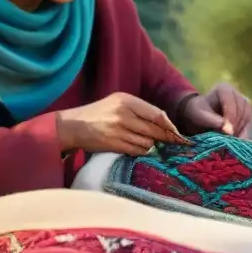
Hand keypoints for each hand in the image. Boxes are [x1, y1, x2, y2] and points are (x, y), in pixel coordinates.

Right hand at [56, 92, 190, 155]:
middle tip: (174, 143)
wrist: (72, 125)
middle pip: (155, 130)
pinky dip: (141, 151)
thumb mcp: (118, 102)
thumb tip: (165, 123)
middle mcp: (124, 114)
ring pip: (147, 142)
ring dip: (150, 145)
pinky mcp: (113, 144)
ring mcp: (118, 130)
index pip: (157, 114)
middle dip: (166, 138)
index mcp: (127, 100)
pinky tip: (138, 148)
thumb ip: (140, 109)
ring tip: (146, 143)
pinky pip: (137, 151)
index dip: (170, 126)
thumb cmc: (99, 113)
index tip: (178, 133)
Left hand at [181, 83, 251, 137]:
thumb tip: (229, 131)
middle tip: (230, 140)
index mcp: (224, 89)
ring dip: (242, 130)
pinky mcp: (247, 112)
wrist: (200, 116)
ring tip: (233, 141)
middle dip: (236, 125)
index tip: (228, 132)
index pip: (230, 102)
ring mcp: (243, 102)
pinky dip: (245, 132)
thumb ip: (212, 121)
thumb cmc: (198, 113)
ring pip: (248, 116)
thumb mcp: (200, 116)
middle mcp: (236, 93)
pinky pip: (250, 122)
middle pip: (241, 109)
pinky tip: (239, 141)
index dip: (230, 117)